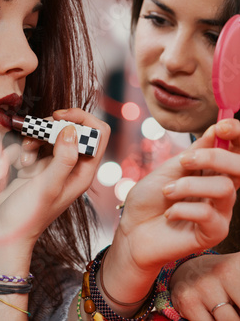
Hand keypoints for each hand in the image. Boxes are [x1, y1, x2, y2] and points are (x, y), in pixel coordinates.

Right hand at [0, 108, 109, 244]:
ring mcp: (52, 166)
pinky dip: (18, 151)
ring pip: (48, 134)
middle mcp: (71, 166)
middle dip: (49, 128)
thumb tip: (72, 129)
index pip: (98, 133)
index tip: (58, 117)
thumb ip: (63, 159)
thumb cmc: (28, 217)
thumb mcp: (48, 186)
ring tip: (23, 158)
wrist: (2, 234)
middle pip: (71, 129)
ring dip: (31, 140)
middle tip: (34, 137)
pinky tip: (10, 167)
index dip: (82, 119)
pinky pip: (29, 146)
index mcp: (83, 172)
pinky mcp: (35, 167)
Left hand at [100, 119, 239, 309]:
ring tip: (167, 191)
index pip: (236, 153)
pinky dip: (182, 208)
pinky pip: (209, 214)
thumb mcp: (168, 169)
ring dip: (189, 185)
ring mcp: (220, 214)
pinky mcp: (213, 234)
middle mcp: (220, 192)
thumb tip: (215, 130)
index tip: (222, 126)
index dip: (236, 136)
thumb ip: (193, 154)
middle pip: (239, 169)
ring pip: (224, 189)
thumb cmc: (149, 200)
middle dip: (215, 157)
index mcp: (211, 173)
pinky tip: (169, 214)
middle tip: (185, 160)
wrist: (132, 231)